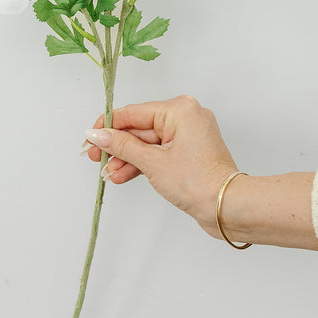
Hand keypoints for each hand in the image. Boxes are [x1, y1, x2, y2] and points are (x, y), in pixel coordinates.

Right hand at [83, 95, 238, 237]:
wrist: (228, 208)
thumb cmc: (198, 182)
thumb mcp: (152, 162)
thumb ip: (121, 146)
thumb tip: (97, 135)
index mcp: (179, 109)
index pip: (133, 113)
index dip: (108, 126)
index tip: (89, 138)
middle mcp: (185, 116)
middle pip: (139, 128)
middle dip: (117, 147)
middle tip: (94, 159)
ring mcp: (188, 134)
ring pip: (147, 142)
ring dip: (127, 158)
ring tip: (108, 174)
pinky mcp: (188, 151)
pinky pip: (158, 152)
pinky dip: (142, 163)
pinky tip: (122, 175)